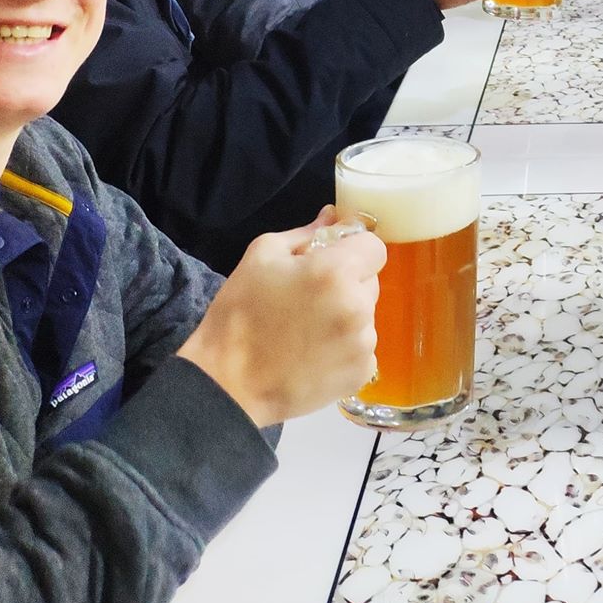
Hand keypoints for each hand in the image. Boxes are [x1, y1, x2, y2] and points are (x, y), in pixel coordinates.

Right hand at [176, 215, 386, 428]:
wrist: (228, 386)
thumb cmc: (240, 314)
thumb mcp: (261, 257)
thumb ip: (305, 233)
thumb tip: (333, 216)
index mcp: (336, 271)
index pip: (374, 246)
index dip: (352, 250)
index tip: (329, 262)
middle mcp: (358, 306)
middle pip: (370, 281)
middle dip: (348, 283)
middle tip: (309, 299)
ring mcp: (363, 343)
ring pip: (366, 316)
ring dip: (346, 317)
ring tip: (306, 331)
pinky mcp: (361, 373)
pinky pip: (362, 347)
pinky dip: (344, 348)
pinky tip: (313, 355)